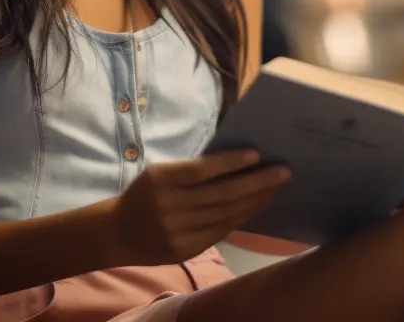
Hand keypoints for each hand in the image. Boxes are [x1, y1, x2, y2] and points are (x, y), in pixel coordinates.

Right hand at [111, 149, 290, 265]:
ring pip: (226, 214)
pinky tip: (257, 205)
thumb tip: (237, 160)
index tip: (257, 154)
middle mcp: (169, 206)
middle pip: (222, 194)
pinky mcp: (185, 249)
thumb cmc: (146, 194)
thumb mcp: (160, 174)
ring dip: (255, 200)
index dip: (231, 162)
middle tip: (284, 171)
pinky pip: (220, 231)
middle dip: (257, 182)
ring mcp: (178, 231)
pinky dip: (242, 217)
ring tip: (275, 188)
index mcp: (161, 179)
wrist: (119, 233)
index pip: (202, 170)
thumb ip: (192, 170)